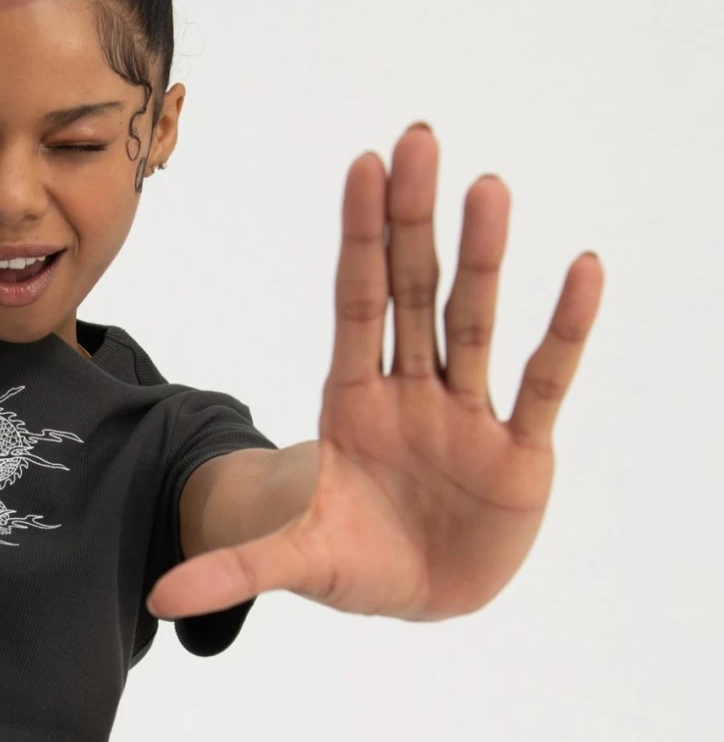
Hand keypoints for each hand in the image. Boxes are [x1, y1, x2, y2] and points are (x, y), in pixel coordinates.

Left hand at [147, 124, 604, 621]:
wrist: (422, 598)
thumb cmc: (357, 561)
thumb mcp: (293, 560)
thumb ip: (234, 568)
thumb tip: (160, 600)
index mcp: (354, 402)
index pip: (355, 303)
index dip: (358, 238)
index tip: (362, 166)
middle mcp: (412, 392)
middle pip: (413, 292)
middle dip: (413, 221)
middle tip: (418, 140)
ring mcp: (467, 415)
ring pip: (473, 323)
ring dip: (483, 257)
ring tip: (486, 189)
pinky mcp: (519, 450)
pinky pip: (543, 381)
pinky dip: (564, 330)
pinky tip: (581, 271)